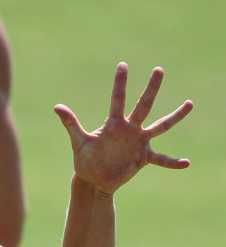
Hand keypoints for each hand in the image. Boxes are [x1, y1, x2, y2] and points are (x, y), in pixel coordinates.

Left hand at [54, 63, 192, 195]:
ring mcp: (139, 142)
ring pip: (160, 126)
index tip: (122, 65)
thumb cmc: (85, 161)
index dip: (120, 83)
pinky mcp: (143, 158)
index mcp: (114, 123)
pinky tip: (186, 163)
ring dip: (175, 116)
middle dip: (151, 89)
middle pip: (143, 105)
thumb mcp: (78, 142)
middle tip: (158, 70)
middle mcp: (130, 129)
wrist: (93, 180)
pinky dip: (173, 162)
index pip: (118, 99)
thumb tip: (57, 106)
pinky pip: (161, 160)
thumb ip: (71, 124)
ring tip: (189, 104)